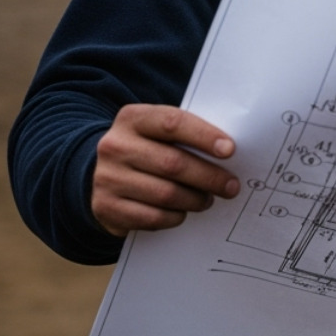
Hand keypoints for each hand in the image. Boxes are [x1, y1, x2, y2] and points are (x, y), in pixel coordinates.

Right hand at [91, 104, 239, 237]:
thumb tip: (228, 152)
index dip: (204, 136)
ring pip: (165, 194)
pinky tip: (183, 212)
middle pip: (172, 163)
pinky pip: (152, 217)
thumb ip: (187, 135)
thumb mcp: (159, 132)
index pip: (172, 123)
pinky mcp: (106, 207)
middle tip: (231, 185)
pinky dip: (175, 217)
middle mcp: (115, 146)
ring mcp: (107, 178)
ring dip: (195, 199)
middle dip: (209, 176)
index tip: (230, 150)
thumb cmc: (147, 149)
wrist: (104, 174)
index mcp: (132, 118)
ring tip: (208, 199)